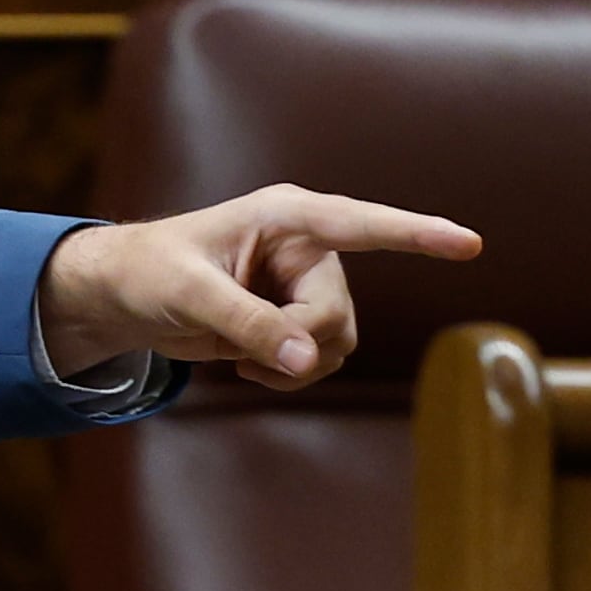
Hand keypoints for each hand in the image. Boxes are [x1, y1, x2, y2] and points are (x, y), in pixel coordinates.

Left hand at [36, 183, 480, 389]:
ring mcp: (307, 285)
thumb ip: (246, 323)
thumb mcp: (188, 295)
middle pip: (337, 313)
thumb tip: (304, 361)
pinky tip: (245, 366)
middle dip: (296, 343)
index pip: (361, 224)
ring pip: (337, 340)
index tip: (468, 244)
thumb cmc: (147, 273)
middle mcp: (308, 248)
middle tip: (242, 354)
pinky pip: (321, 358)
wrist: (121, 297)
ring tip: (238, 358)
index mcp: (286, 217)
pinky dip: (288, 373)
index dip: (416, 234)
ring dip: (293, 364)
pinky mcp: (298, 318)